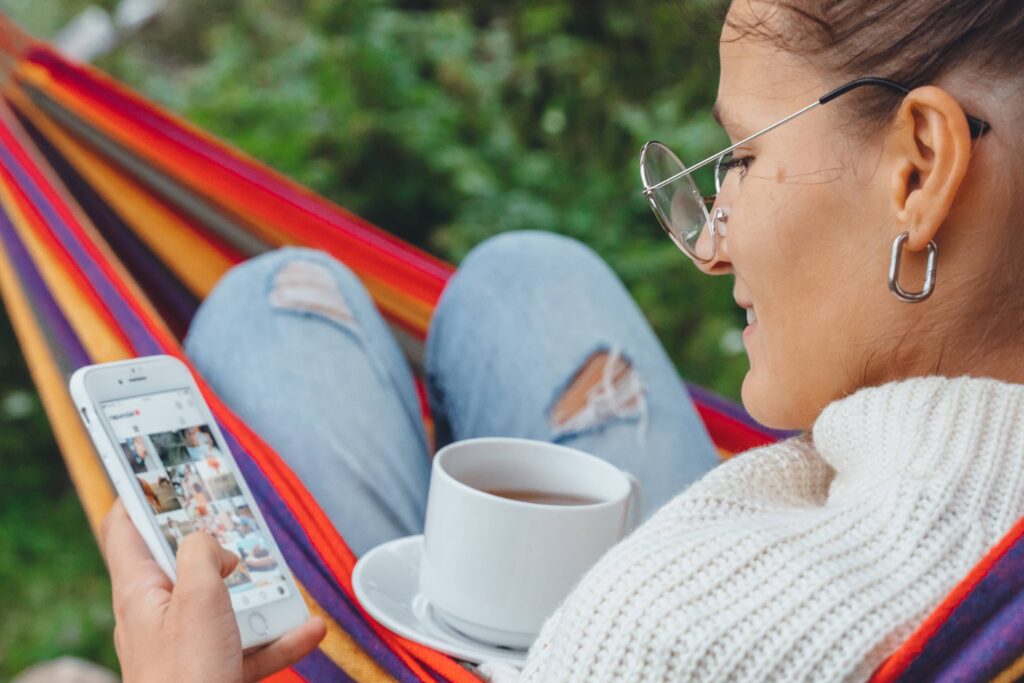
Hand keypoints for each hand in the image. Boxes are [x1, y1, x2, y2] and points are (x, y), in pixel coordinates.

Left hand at [101, 500, 325, 682]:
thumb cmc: (185, 676)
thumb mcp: (197, 596)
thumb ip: (204, 553)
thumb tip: (214, 544)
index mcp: (139, 590)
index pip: (126, 527)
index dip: (142, 494)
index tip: (163, 467)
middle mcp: (158, 614)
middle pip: (185, 562)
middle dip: (220, 543)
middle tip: (241, 520)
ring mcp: (186, 644)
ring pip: (224, 603)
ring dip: (260, 594)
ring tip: (285, 583)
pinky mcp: (213, 670)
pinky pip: (249, 645)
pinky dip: (279, 636)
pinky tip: (308, 629)